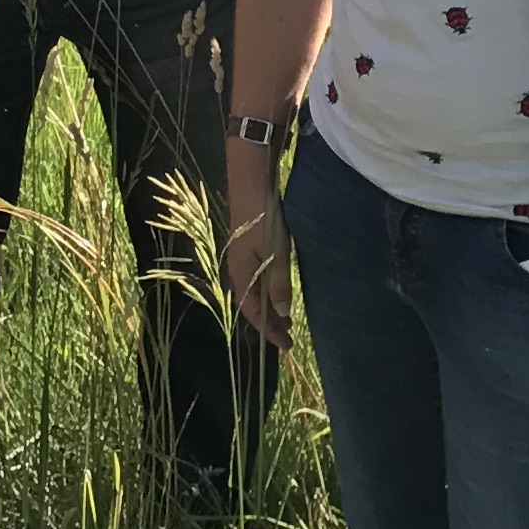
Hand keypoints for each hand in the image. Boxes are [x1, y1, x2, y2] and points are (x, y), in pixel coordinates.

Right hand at [221, 147, 295, 352]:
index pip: (251, 312)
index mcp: (240, 274)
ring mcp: (244, 257)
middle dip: (269, 322)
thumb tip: (281, 312)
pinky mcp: (251, 246)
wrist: (251, 182)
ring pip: (256, 291)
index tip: (285, 346)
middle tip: (289, 336)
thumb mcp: (275, 253)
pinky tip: (281, 289)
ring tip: (288, 317)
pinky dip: (270, 291)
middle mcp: (238, 269)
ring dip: (271, 307)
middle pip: (252, 304)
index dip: (268, 330)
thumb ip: (278, 283)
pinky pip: (259, 278)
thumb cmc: (262, 219)